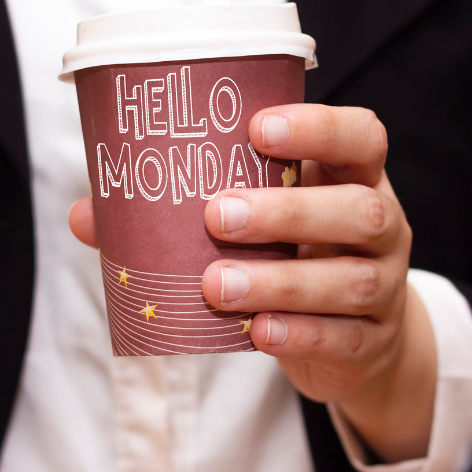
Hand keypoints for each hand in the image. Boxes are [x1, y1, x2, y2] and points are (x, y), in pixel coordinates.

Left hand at [69, 105, 436, 462]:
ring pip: (347, 280)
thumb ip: (187, 212)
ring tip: (216, 284)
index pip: (362, 138)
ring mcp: (383, 289)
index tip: (258, 128)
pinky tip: (255, 331)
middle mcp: (384, 227)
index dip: (320, 128)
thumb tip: (88, 213)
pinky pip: (341, 338)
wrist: (360, 343)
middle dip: (288, 211)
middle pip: (357, 209)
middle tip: (216, 216)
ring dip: (280, 280)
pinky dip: (296, 334)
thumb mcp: (263, 224)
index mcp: (355, 179)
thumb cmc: (297, 258)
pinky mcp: (370, 344)